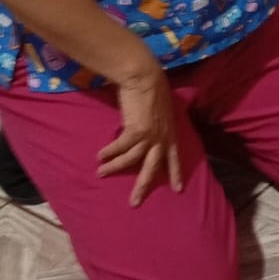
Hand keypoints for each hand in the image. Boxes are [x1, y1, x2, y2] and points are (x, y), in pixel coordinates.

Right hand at [97, 62, 182, 206]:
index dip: (175, 172)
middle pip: (152, 168)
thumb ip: (158, 122)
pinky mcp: (136, 131)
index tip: (178, 189)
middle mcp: (161, 137)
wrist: (145, 77)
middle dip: (143, 186)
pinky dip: (109, 152)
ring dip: (115, 167)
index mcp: (170, 132)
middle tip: (134, 203)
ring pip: (131, 160)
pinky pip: (120, 147)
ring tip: (102, 173)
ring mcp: (149, 135)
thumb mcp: (162, 108)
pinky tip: (100, 156)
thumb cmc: (153, 87)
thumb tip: (150, 126)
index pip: (175, 157)